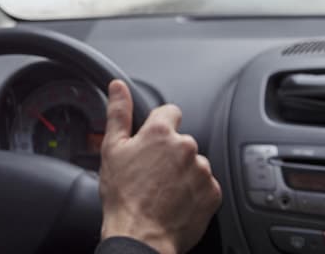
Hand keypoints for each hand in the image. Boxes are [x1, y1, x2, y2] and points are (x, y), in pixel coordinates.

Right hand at [99, 80, 221, 253]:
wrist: (140, 236)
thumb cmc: (123, 196)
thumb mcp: (112, 149)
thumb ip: (118, 112)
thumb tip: (118, 87)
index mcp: (160, 132)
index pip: (169, 112)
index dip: (159, 126)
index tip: (152, 142)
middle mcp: (185, 146)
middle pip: (181, 141)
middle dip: (169, 153)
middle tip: (152, 174)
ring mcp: (201, 170)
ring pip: (193, 163)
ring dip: (183, 173)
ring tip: (163, 191)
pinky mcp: (212, 192)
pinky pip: (205, 185)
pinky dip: (193, 192)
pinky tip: (176, 201)